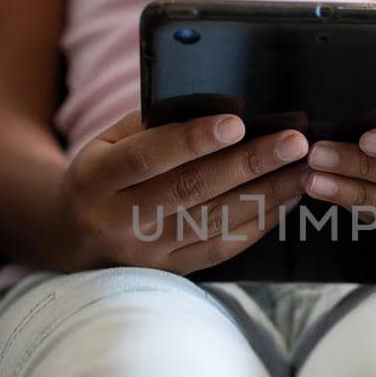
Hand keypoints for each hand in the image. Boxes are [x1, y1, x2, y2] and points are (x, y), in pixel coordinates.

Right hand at [59, 110, 307, 273]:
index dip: (192, 140)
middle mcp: (118, 220)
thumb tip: (219, 105)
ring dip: (266, 194)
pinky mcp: (170, 271)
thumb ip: (153, 125)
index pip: (148, 157)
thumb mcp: (108, 142)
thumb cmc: (103, 174)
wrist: (73, 238)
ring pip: (214, 221)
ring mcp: (146, 252)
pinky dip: (258, 223)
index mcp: (97, 178)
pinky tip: (285, 200)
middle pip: (191, 190)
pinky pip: (222, 248)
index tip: (237, 122)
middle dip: (248, 164)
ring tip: (303, 169)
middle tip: (293, 142)